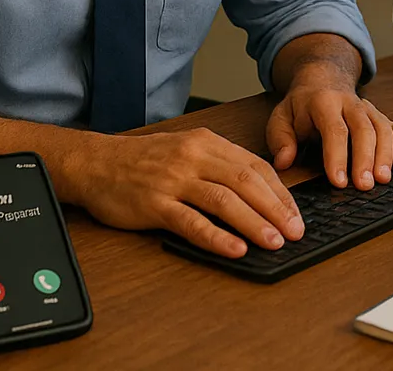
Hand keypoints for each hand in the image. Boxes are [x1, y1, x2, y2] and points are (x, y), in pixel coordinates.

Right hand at [75, 127, 303, 257]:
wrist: (96, 163)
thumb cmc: (144, 160)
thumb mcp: (187, 149)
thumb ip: (220, 165)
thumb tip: (260, 191)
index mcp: (207, 143)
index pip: (255, 166)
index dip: (280, 192)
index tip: (296, 214)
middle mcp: (194, 158)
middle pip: (246, 182)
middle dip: (276, 209)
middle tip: (296, 231)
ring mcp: (174, 180)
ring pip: (223, 200)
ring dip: (254, 223)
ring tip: (275, 242)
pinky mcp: (155, 204)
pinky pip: (191, 222)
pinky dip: (216, 237)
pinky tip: (235, 248)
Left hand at [266, 61, 392, 189]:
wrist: (323, 79)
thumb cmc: (302, 106)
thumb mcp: (281, 117)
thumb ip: (280, 138)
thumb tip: (284, 161)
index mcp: (324, 102)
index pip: (334, 129)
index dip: (337, 156)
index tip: (339, 182)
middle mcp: (350, 103)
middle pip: (364, 128)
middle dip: (366, 158)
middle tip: (365, 185)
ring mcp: (369, 109)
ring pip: (383, 128)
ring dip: (386, 155)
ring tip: (384, 180)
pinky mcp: (381, 116)